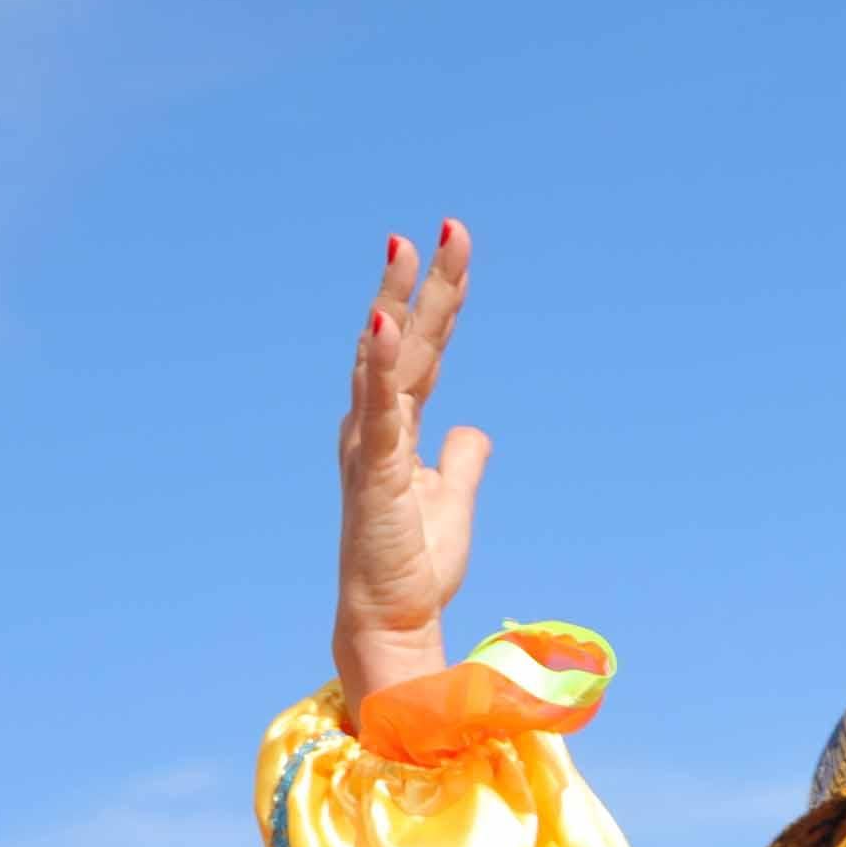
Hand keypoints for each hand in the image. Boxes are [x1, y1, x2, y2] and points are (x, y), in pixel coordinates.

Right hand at [333, 220, 487, 719]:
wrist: (391, 621)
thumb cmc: (414, 566)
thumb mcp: (453, 502)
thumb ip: (461, 460)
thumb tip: (474, 429)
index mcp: (395, 429)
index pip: (425, 351)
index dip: (442, 301)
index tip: (457, 250)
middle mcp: (375, 427)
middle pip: (407, 341)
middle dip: (426, 283)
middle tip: (447, 226)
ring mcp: (371, 447)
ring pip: (385, 362)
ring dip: (393, 303)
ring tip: (403, 247)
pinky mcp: (374, 474)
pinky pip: (378, 410)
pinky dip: (380, 367)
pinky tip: (386, 322)